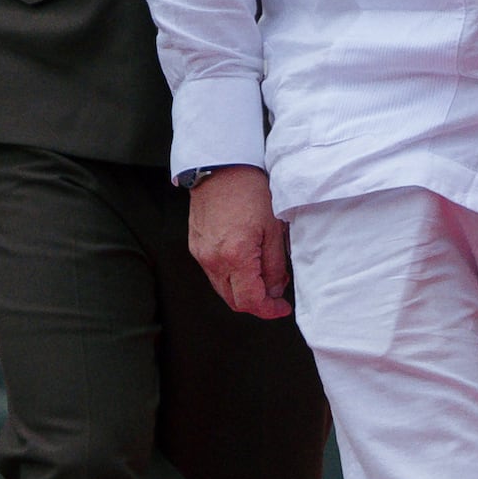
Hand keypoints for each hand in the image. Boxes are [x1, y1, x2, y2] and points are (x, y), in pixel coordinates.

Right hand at [187, 167, 292, 320]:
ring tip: (262, 274)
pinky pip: (213, 273)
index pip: (250, 302)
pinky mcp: (196, 247)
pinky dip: (230, 276)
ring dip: (242, 291)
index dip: (269, 310)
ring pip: (222, 290)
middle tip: (275, 294)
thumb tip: (275, 290)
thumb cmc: (249, 191)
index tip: (282, 308)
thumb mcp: (274, 228)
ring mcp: (201, 255)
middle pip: (234, 302)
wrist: (221, 167)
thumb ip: (275, 265)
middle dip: (256, 304)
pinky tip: (244, 262)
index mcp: (236, 256)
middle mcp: (214, 260)